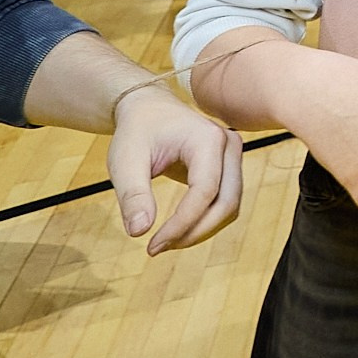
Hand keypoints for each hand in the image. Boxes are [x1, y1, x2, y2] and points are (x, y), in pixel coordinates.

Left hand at [109, 88, 244, 254]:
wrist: (149, 109)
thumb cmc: (137, 131)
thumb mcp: (125, 160)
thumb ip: (133, 194)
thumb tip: (139, 231)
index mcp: (207, 138)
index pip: (205, 191)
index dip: (182, 224)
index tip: (152, 245)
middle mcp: (229, 145)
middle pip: (227, 202)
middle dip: (195, 232)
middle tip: (157, 248)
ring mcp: (233, 156)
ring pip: (230, 206)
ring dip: (201, 231)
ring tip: (164, 241)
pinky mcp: (229, 168)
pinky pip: (225, 203)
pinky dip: (204, 222)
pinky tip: (177, 230)